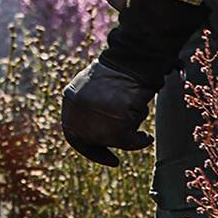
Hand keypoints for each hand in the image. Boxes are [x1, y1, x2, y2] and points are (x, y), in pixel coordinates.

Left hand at [59, 0, 205, 166]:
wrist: (133, 59)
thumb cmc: (121, 68)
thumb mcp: (95, 86)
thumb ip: (91, 107)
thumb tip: (99, 135)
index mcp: (70, 99)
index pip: (72, 133)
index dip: (87, 146)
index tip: (102, 155)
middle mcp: (78, 112)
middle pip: (92, 140)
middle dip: (106, 147)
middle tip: (116, 159)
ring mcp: (96, 121)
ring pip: (114, 140)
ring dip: (129, 133)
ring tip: (138, 113)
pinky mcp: (116, 126)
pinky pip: (130, 141)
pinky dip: (140, 140)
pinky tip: (146, 136)